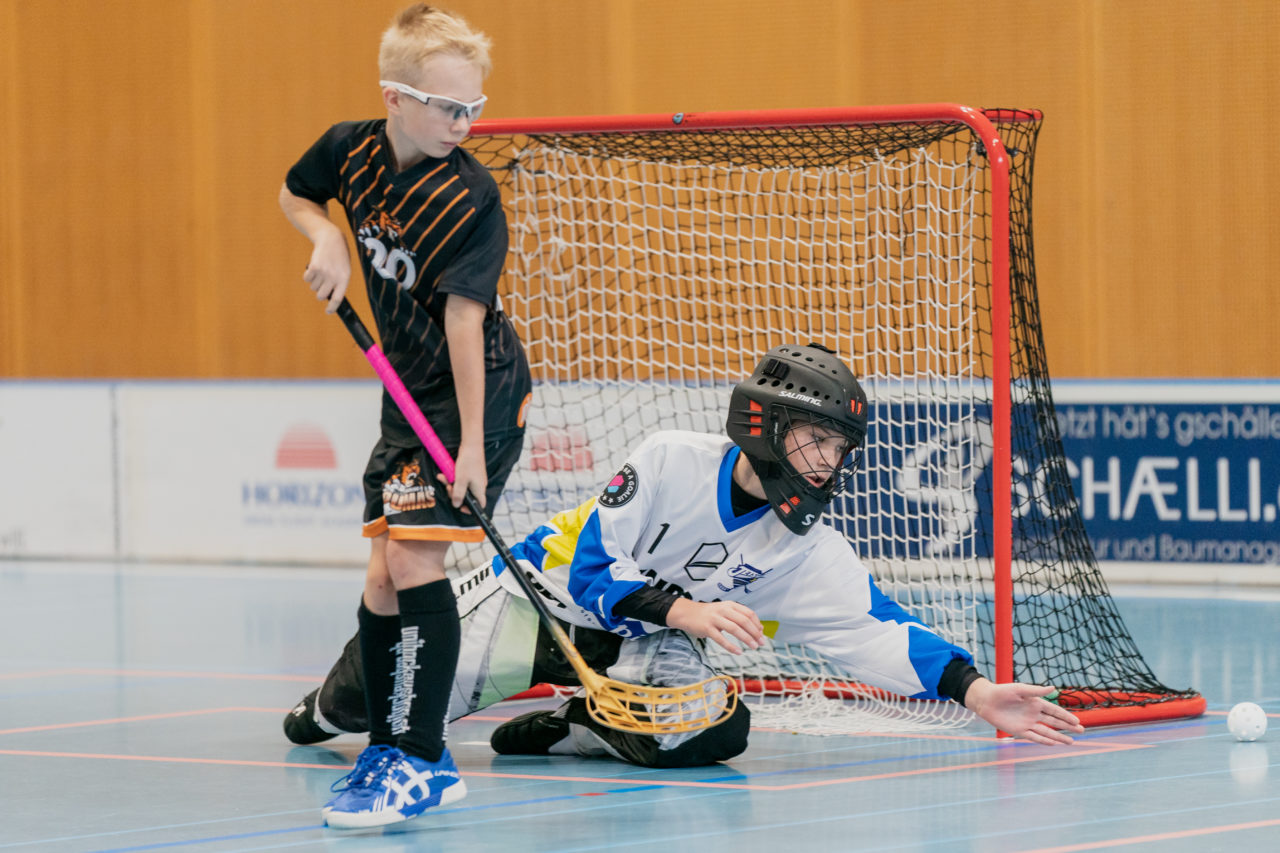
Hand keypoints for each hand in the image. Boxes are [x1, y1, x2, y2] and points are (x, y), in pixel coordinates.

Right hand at [303, 230, 351, 312]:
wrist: (331, 238)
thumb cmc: (339, 256)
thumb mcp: (345, 269)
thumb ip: (339, 282)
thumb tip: (329, 297)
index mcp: (345, 278)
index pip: (338, 298)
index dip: (332, 308)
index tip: (328, 312)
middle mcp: (334, 277)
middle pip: (322, 296)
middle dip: (320, 294)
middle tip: (321, 286)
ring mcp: (323, 272)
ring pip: (314, 287)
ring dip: (315, 282)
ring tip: (321, 270)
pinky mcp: (313, 267)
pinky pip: (307, 279)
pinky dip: (308, 275)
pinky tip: (314, 267)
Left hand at [440, 442, 486, 510]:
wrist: (471, 446)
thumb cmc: (468, 462)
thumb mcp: (460, 480)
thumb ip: (458, 494)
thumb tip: (456, 505)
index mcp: (479, 490)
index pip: (479, 505)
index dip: (470, 509)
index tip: (460, 507)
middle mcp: (478, 486)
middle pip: (466, 497)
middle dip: (454, 493)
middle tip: (448, 486)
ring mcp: (474, 480)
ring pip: (461, 488)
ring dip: (451, 484)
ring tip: (444, 478)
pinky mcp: (470, 474)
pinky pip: (461, 480)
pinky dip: (453, 478)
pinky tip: (446, 474)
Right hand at [665, 598, 764, 654]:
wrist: (687, 613)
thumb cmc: (708, 614)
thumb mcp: (724, 610)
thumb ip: (738, 617)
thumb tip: (758, 629)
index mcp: (730, 605)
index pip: (748, 613)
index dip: (757, 624)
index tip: (762, 633)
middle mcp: (723, 610)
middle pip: (744, 621)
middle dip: (754, 633)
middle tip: (761, 642)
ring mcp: (715, 618)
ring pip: (735, 629)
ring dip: (746, 639)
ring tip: (753, 647)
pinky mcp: (707, 628)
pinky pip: (721, 639)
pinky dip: (731, 646)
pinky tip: (738, 651)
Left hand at [964, 679, 1084, 744]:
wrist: (986, 701)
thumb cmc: (1002, 692)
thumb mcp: (1019, 689)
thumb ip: (1036, 690)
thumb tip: (1054, 688)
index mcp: (1035, 702)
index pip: (1054, 710)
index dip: (1066, 716)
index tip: (1078, 721)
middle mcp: (1034, 714)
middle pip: (1054, 722)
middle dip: (1067, 726)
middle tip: (1081, 731)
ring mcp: (1027, 723)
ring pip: (1047, 732)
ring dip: (1059, 737)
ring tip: (1071, 741)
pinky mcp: (1019, 731)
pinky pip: (1034, 737)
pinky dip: (1044, 740)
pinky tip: (1053, 743)